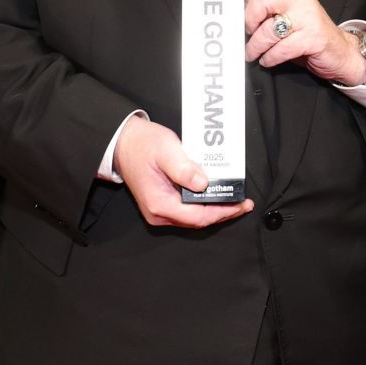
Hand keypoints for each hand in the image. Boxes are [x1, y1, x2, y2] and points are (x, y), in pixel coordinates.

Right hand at [112, 117, 253, 228]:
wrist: (122, 144)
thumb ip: (184, 168)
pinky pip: (188, 211)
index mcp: (160, 203)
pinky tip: (215, 195)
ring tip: (233, 198)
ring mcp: (159, 211)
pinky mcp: (161, 205)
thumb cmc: (142, 145)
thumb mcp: (165, 149)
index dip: (223, 212)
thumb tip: (203, 183)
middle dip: (223, 212)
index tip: (241, 205)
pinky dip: (204, 205)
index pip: (199, 217)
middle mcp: (159, 213)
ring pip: (194, 217)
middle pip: (199, 221)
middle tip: (243, 202)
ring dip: (215, 209)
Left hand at [242, 0, 365, 84]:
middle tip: (248, 31)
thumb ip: (268, 8)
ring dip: (255, 46)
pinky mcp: (313, 38)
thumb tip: (235, 15)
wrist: (341, 51)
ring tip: (253, 53)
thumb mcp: (289, 13)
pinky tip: (268, 60)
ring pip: (269, 29)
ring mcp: (308, 17)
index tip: (242, 10)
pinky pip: (281, 48)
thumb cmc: (309, 33)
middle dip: (249, 19)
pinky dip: (270, 58)